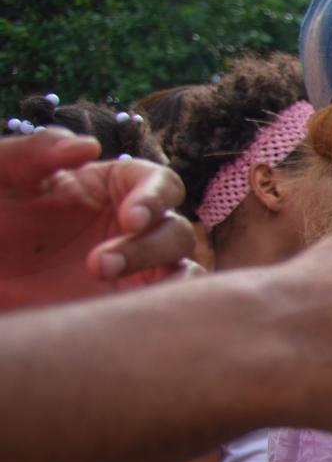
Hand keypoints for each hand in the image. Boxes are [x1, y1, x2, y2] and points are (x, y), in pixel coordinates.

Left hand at [0, 129, 195, 311]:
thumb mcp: (2, 173)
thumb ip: (38, 150)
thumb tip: (89, 145)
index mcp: (116, 186)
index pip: (162, 184)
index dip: (156, 199)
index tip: (130, 219)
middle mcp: (137, 226)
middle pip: (177, 233)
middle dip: (146, 249)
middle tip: (97, 266)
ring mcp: (138, 268)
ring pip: (183, 273)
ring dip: (162, 283)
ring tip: (109, 293)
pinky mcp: (129, 305)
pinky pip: (164, 306)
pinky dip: (162, 310)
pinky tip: (127, 316)